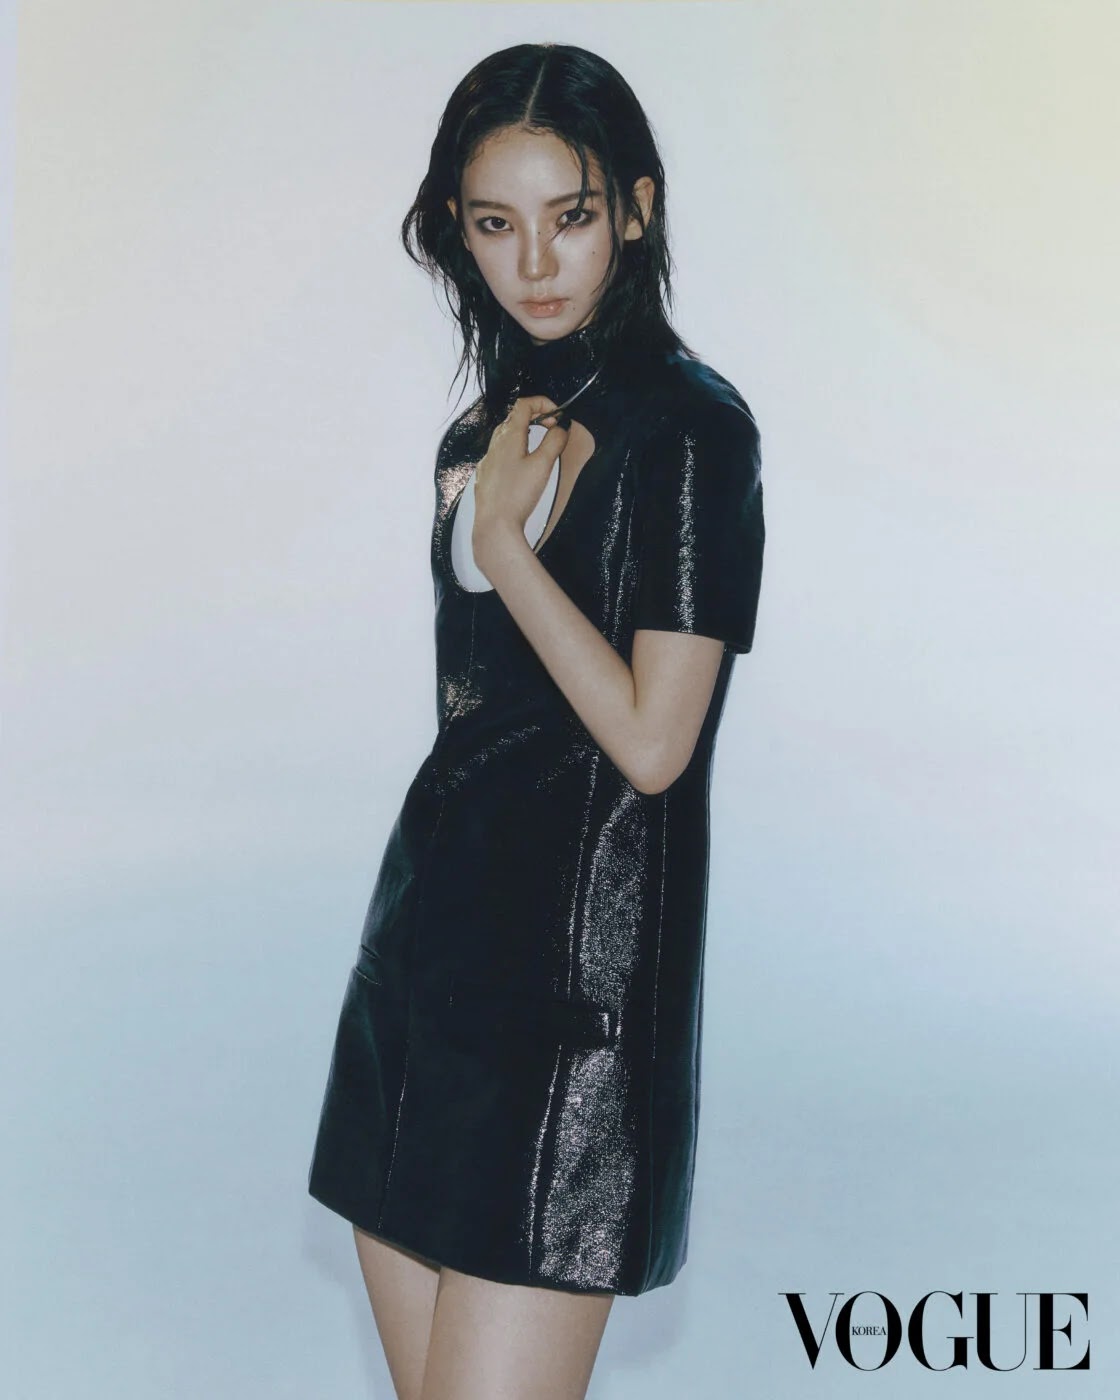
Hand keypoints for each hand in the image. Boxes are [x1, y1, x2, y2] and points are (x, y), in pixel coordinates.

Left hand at [472, 396, 570, 555]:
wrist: (494, 525)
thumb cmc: (517, 495)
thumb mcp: (542, 465)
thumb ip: (554, 442)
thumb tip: (560, 428)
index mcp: (509, 437)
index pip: (524, 404)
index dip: (543, 403)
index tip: (558, 416)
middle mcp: (495, 444)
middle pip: (514, 418)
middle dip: (535, 417)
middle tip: (552, 429)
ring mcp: (488, 460)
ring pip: (505, 436)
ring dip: (524, 433)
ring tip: (539, 446)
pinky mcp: (485, 475)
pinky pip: (499, 453)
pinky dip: (514, 450)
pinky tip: (521, 466)